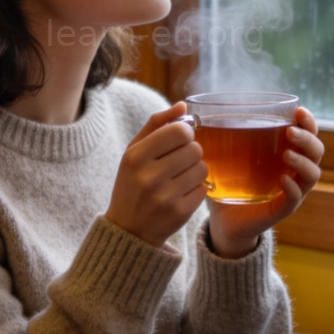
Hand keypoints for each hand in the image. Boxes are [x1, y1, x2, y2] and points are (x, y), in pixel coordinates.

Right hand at [105, 102, 208, 247]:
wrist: (129, 229)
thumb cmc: (132, 183)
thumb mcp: (134, 151)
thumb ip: (156, 124)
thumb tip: (183, 105)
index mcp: (136, 156)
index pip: (179, 131)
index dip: (186, 132)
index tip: (180, 140)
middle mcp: (149, 176)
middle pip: (195, 149)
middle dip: (191, 152)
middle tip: (178, 161)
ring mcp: (165, 196)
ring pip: (203, 168)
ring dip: (195, 170)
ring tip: (180, 178)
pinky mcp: (180, 213)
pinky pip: (204, 189)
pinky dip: (196, 189)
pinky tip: (181, 194)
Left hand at [208, 106, 323, 258]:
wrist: (224, 220)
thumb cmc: (229, 182)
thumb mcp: (228, 156)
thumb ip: (220, 135)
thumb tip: (194, 112)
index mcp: (286, 153)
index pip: (308, 134)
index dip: (308, 122)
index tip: (298, 111)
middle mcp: (294, 171)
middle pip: (316, 152)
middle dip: (308, 139)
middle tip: (291, 132)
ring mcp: (291, 192)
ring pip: (312, 175)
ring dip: (303, 162)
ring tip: (287, 155)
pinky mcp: (281, 210)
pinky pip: (295, 199)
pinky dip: (293, 188)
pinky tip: (283, 180)